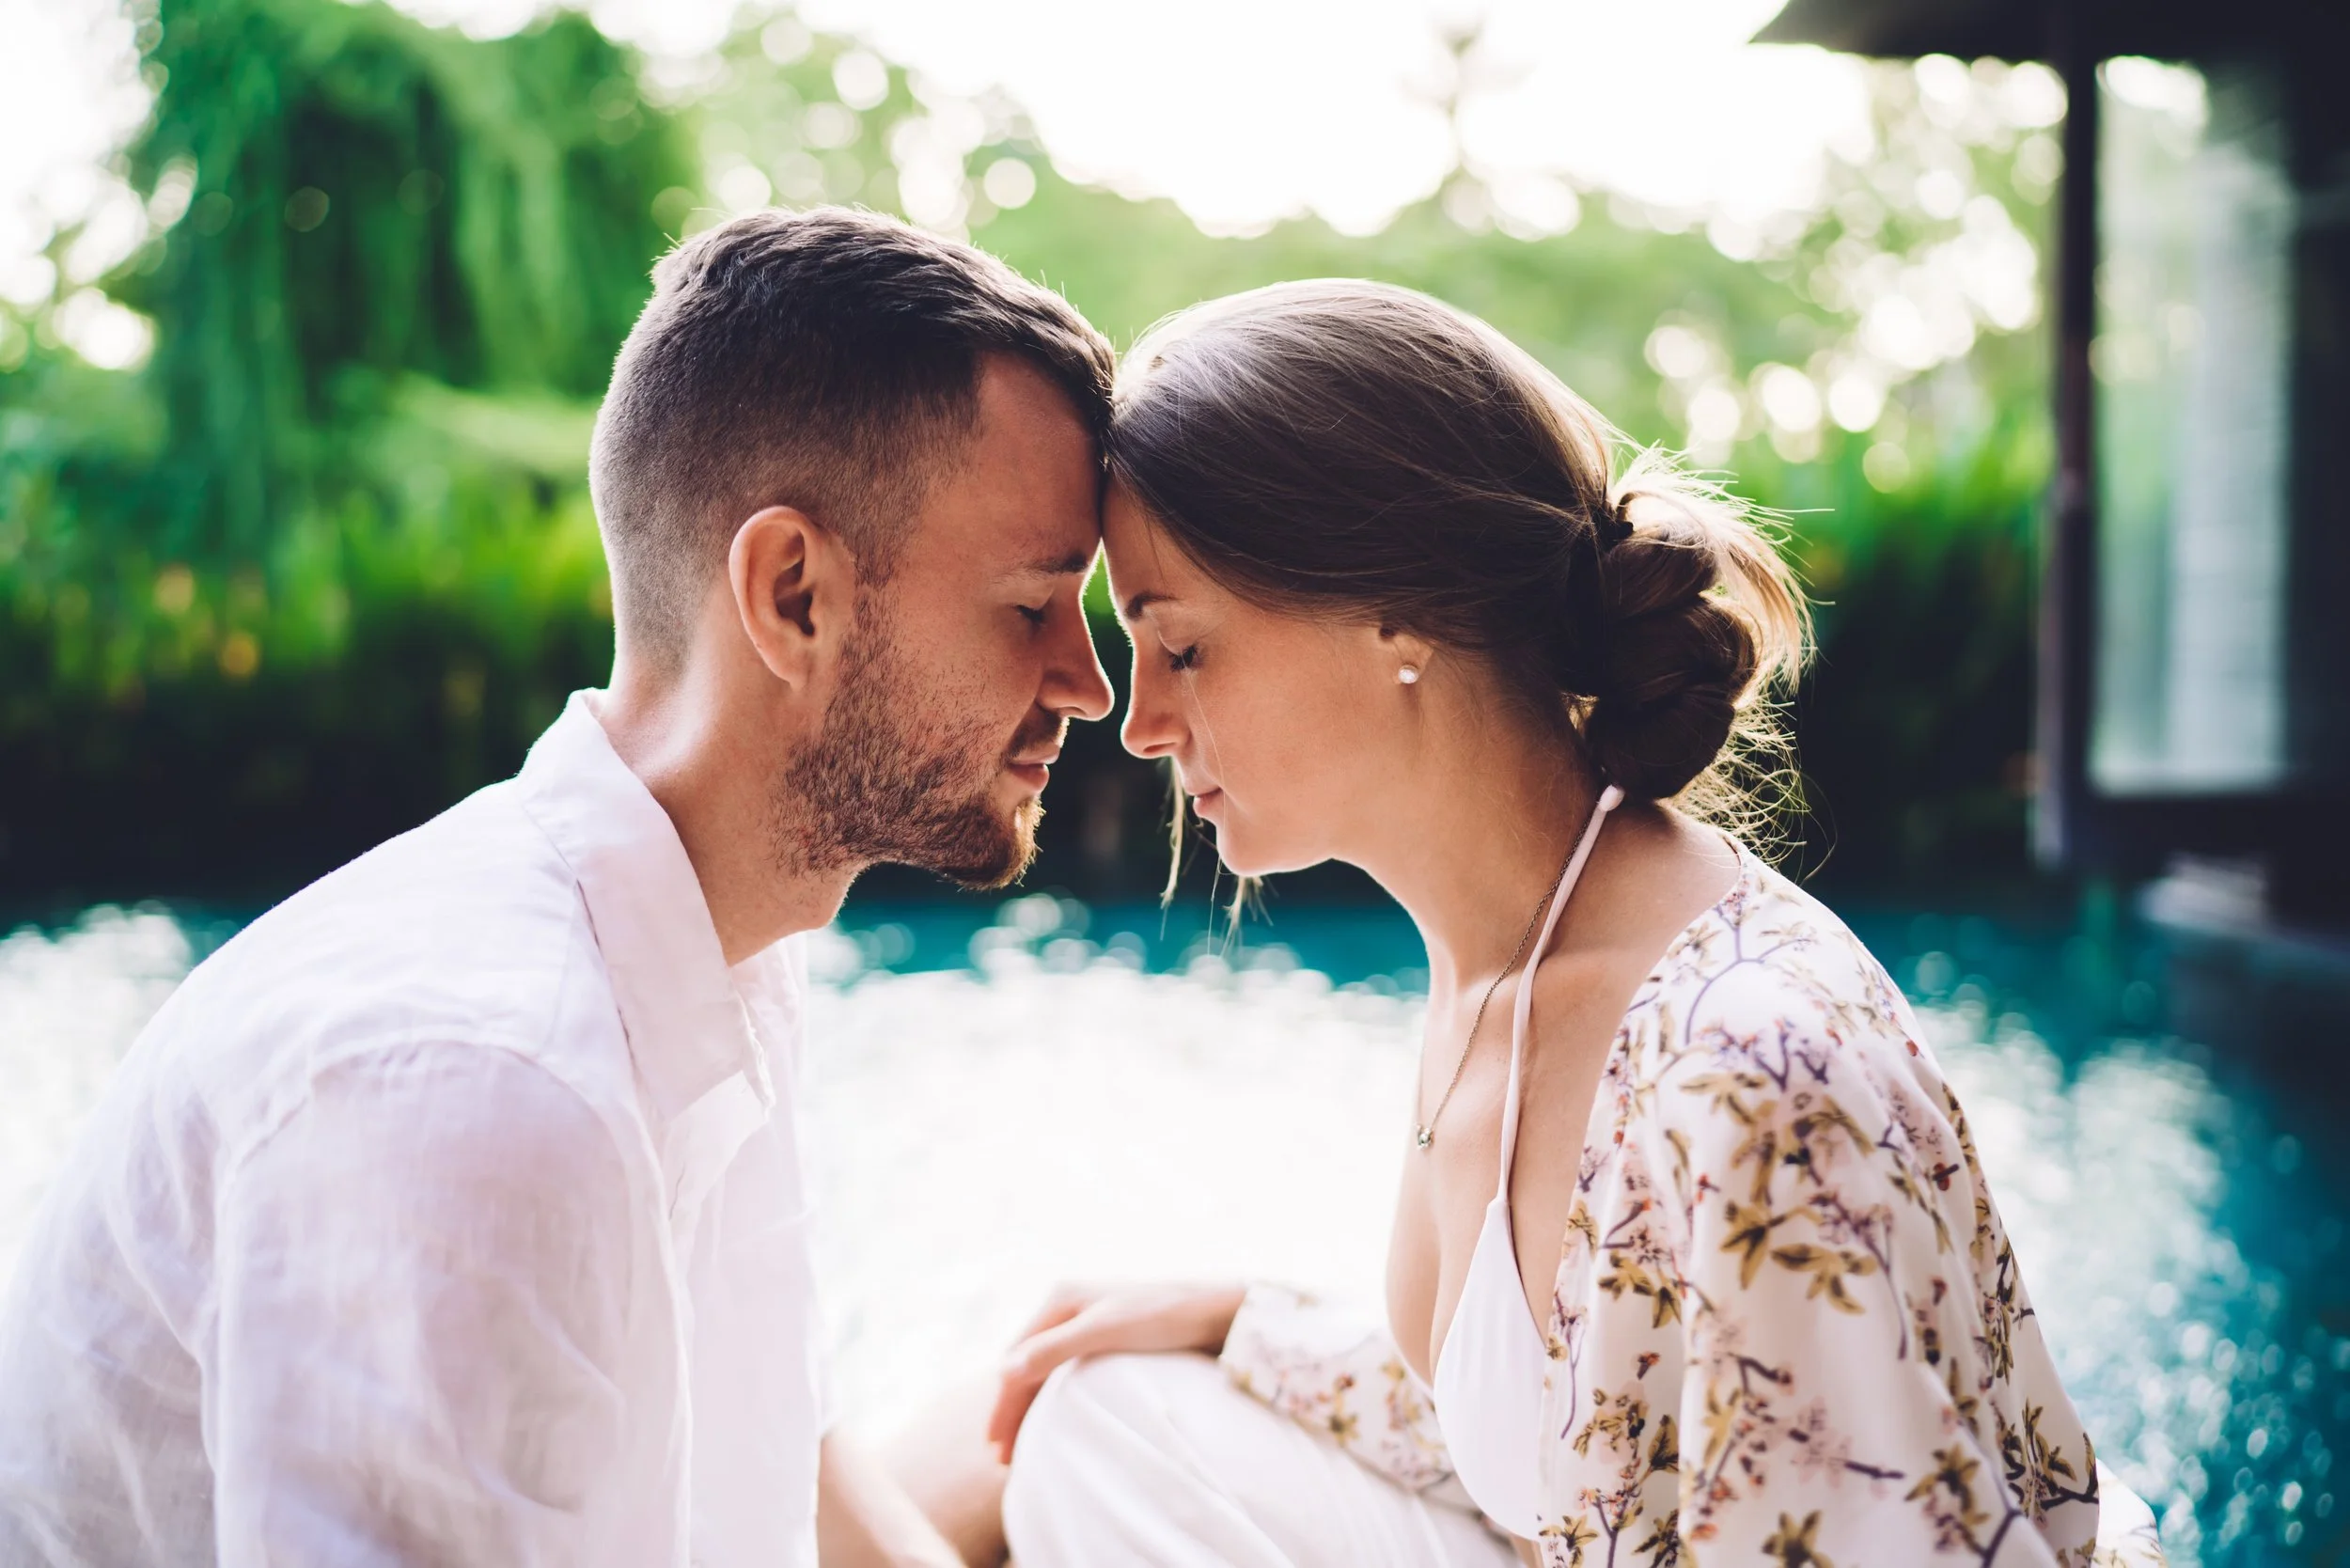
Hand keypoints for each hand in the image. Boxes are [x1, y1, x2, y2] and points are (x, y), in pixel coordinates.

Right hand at [984, 1282, 1247, 1464]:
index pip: (1016, 1360)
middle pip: (1025, 1366)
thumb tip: (1004, 1372)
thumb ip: (1054, 1349)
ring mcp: (1086, 1321)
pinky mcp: (1106, 1337)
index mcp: (1059, 1299)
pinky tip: (1053, 1420)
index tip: (996, 1447)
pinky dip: (1052, 1399)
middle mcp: (1067, 1307)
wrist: (1216, 1311)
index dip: (1004, 1405)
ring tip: (1024, 1448)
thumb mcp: (1105, 1330)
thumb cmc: (1163, 1316)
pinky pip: (1065, 1373)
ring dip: (1030, 1408)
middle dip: (1012, 1411)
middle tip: (1004, 1458)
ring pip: (1043, 1371)